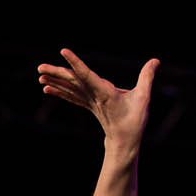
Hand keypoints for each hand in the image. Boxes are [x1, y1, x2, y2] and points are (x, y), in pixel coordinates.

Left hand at [37, 48, 159, 150]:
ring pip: (69, 89)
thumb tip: (156, 60)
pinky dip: (59, 91)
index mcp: (104, 93)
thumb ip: (147, 78)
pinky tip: (47, 87)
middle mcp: (93, 97)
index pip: (87, 75)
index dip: (75, 63)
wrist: (123, 144)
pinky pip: (71, 96)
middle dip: (56, 73)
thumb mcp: (143, 99)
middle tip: (40, 66)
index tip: (64, 52)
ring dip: (54, 81)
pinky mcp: (90, 105)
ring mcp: (90, 102)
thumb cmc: (134, 122)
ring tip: (40, 74)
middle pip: (72, 82)